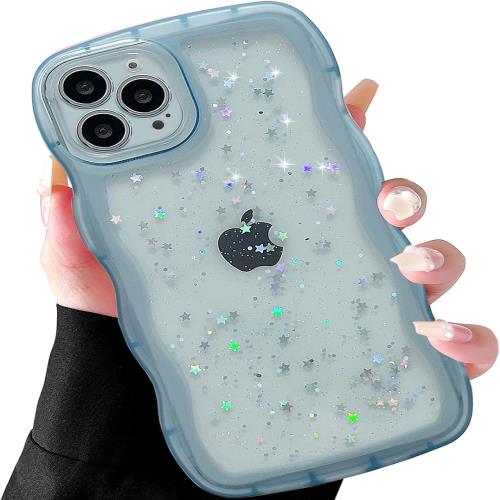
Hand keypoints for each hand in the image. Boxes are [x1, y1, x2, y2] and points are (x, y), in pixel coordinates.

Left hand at [39, 79, 496, 377]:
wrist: (156, 449)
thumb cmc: (136, 362)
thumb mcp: (96, 289)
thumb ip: (75, 234)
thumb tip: (61, 178)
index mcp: (266, 234)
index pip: (316, 168)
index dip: (342, 126)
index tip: (357, 97)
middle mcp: (318, 266)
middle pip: (383, 208)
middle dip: (399, 188)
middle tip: (384, 195)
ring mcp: (353, 313)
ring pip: (426, 266)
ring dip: (438, 252)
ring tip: (411, 262)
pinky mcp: (376, 367)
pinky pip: (447, 348)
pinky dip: (463, 338)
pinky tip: (437, 336)